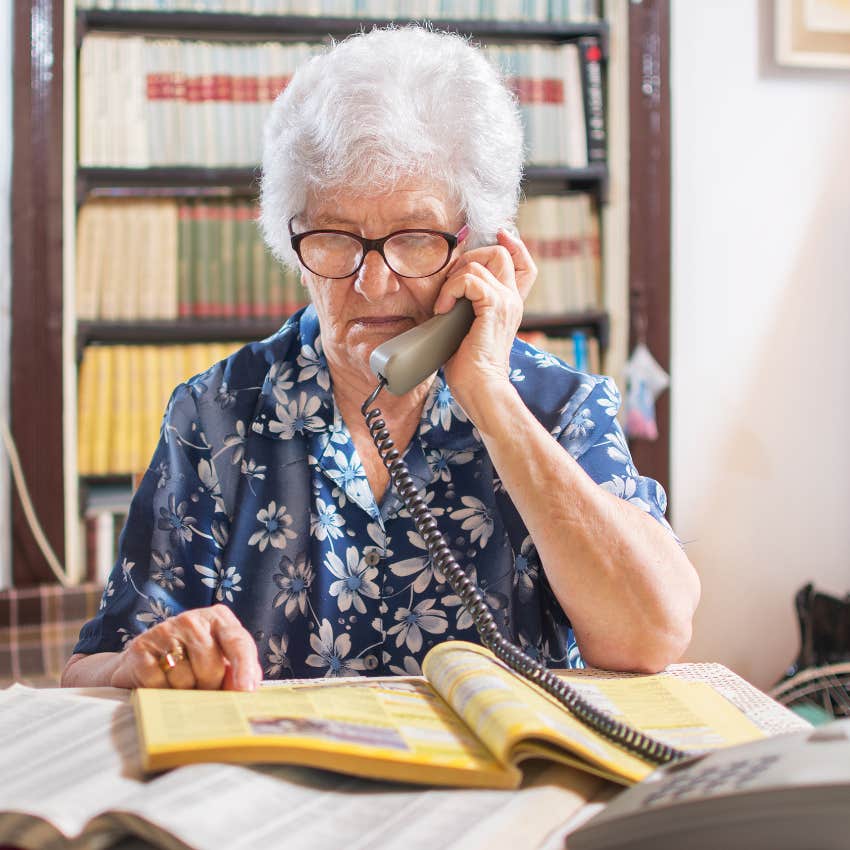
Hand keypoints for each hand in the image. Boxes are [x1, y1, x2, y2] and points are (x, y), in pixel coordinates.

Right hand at [109, 605, 262, 690]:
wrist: (144, 661)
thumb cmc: (192, 662)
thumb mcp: (220, 659)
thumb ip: (239, 670)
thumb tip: (246, 690)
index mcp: (218, 618)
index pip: (237, 640)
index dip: (244, 667)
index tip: (245, 690)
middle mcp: (192, 620)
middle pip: (211, 667)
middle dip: (209, 687)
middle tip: (202, 688)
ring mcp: (164, 631)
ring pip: (184, 679)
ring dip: (184, 693)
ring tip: (180, 684)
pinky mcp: (141, 648)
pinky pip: (158, 685)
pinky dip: (162, 693)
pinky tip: (161, 684)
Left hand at [434, 229, 536, 402]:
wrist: (481, 388)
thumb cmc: (469, 368)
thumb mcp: (466, 330)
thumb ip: (467, 308)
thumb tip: (445, 295)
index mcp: (509, 305)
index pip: (523, 264)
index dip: (512, 245)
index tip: (498, 235)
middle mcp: (513, 300)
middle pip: (500, 253)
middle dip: (468, 259)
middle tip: (450, 285)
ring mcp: (506, 302)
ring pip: (480, 262)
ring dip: (453, 280)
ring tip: (443, 305)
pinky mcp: (494, 307)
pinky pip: (470, 279)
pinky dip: (450, 290)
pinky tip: (442, 310)